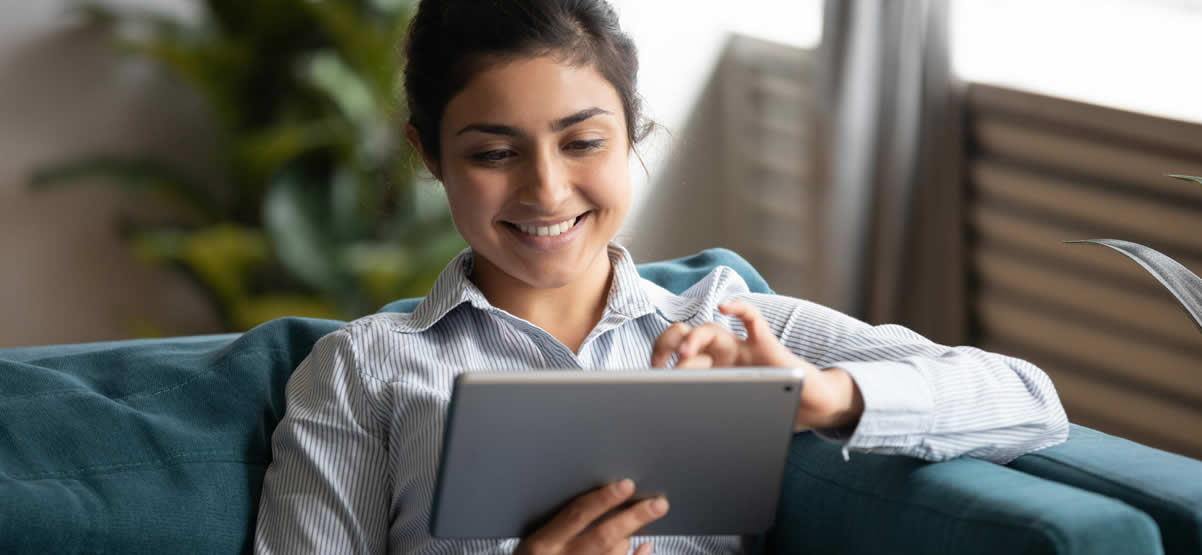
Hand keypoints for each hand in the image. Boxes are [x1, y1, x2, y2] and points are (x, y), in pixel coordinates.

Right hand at [514, 479, 666, 554]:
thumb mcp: (535, 541)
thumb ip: (563, 523)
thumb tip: (606, 499)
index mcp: (543, 544)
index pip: (576, 515)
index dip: (603, 499)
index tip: (627, 484)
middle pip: (603, 537)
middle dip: (633, 518)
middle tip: (658, 504)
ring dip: (628, 538)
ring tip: (637, 521)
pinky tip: (646, 546)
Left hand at [650, 299, 863, 431]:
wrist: (809, 406)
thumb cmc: (770, 408)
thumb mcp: (730, 411)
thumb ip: (706, 412)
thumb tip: (671, 433)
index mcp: (707, 370)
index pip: (674, 352)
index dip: (658, 356)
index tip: (648, 373)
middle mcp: (718, 355)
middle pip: (683, 333)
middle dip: (666, 344)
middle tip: (660, 365)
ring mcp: (738, 347)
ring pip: (709, 328)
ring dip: (693, 338)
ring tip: (685, 354)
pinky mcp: (763, 343)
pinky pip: (750, 317)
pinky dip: (738, 307)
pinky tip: (726, 307)